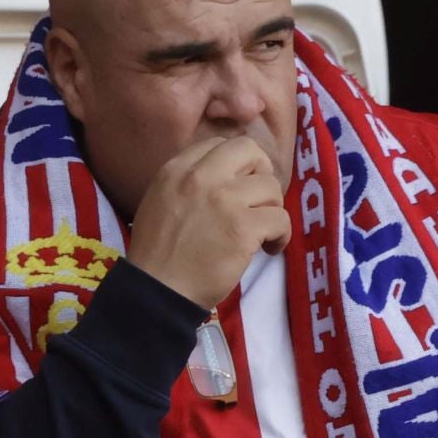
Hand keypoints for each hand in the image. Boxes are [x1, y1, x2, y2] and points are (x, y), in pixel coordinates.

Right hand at [126, 135, 291, 309]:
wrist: (157, 291)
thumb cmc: (157, 255)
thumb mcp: (159, 203)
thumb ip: (186, 183)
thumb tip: (227, 176)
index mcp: (175, 170)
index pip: (218, 146)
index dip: (235, 165)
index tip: (236, 188)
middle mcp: (199, 177)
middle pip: (249, 151)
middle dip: (261, 173)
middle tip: (257, 200)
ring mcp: (223, 200)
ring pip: (271, 188)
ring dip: (271, 210)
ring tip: (260, 232)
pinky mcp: (242, 227)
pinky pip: (280, 219)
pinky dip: (280, 236)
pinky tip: (267, 249)